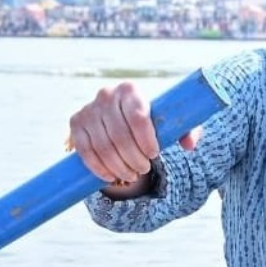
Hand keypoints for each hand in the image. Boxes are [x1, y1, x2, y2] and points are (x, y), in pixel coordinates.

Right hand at [68, 82, 198, 187]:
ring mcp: (88, 109)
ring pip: (103, 146)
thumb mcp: (169, 121)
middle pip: (119, 135)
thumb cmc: (150, 119)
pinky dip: (98, 167)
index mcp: (130, 90)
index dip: (146, 140)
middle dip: (133, 158)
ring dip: (118, 166)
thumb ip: (185, 130)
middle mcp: (106, 95)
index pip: (138, 117)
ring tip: (132, 175)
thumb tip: (190, 146)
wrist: (120, 116)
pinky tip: (110, 177)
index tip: (154, 154)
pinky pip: (85, 150)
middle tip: (144, 169)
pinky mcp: (75, 123)